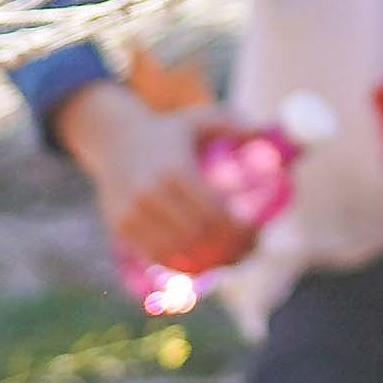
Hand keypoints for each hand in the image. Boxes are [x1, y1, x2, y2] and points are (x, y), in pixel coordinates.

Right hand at [53, 83, 255, 278]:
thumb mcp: (200, 118)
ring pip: (178, 251)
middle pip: (198, 236)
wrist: (114, 138)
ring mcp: (133, 212)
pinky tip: (201, 262)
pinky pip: (156, 256)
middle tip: (248, 252)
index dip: (239, 232)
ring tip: (229, 259)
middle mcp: (150, 192)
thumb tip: (269, 132)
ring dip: (208, 262)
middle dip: (229, 250)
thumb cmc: (168, 130)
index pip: (213, 213)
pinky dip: (181, 265)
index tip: (257, 235)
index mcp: (175, 168)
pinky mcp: (121, 227)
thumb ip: (235, 123)